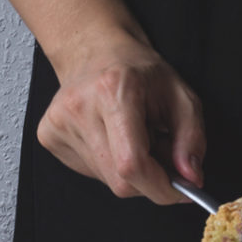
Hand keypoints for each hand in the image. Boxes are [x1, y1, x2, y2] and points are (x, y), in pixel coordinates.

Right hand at [37, 30, 205, 203]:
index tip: (179, 190)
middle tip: (159, 154)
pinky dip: (110, 166)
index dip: (160, 187)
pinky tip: (111, 139)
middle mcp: (79, 108)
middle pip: (120, 181)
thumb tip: (190, 178)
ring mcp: (58, 124)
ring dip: (130, 172)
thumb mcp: (181, 96)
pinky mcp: (48, 136)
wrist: (96, 51)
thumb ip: (192, 139)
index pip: (132, 164)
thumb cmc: (140, 72)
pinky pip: (90, 173)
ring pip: (107, 181)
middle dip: (149, 180)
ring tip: (134, 139)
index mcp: (113, 90)